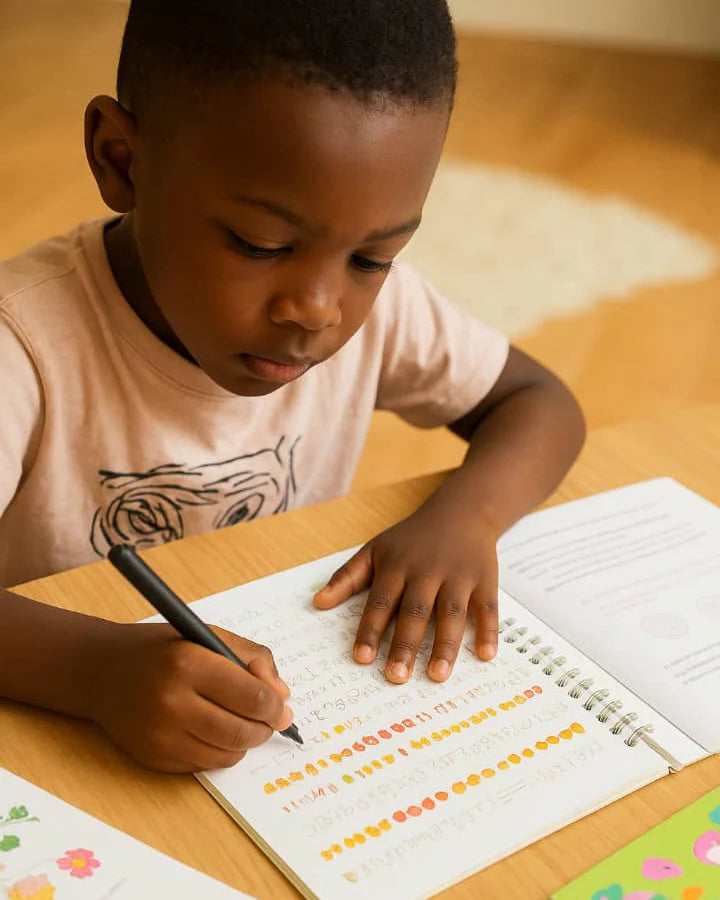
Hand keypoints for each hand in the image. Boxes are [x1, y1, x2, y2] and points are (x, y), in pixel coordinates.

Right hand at [88, 623, 293, 772]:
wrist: (101, 671)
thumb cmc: (161, 649)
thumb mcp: (208, 636)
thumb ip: (252, 658)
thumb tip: (282, 695)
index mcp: (189, 664)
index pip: (251, 697)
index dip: (275, 706)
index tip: (282, 707)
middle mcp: (172, 702)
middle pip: (242, 731)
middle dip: (265, 728)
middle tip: (270, 720)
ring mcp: (161, 735)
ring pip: (226, 754)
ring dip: (245, 743)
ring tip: (244, 725)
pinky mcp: (153, 758)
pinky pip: (204, 765)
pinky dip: (220, 753)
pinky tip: (216, 733)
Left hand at [313, 506, 498, 682]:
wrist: (462, 511)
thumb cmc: (412, 538)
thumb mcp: (376, 550)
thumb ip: (348, 577)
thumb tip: (318, 602)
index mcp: (397, 565)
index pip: (381, 602)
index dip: (370, 630)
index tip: (361, 658)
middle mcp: (427, 571)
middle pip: (415, 611)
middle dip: (405, 645)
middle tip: (396, 677)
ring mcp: (458, 575)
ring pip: (451, 613)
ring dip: (446, 645)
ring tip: (437, 675)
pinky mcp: (485, 579)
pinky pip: (488, 607)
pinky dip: (488, 630)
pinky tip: (486, 655)